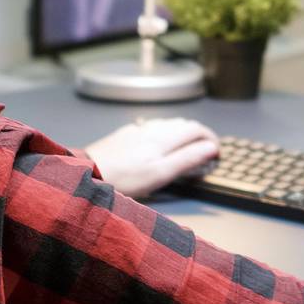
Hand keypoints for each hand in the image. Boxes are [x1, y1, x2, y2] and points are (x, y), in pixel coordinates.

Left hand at [85, 117, 219, 198]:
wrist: (87, 173)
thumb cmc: (125, 180)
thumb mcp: (160, 174)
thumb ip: (187, 159)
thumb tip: (211, 147)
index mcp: (164, 138)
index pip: (196, 129)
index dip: (210, 138)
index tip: (217, 152)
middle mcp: (152, 129)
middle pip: (183, 124)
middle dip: (199, 135)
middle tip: (205, 151)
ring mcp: (137, 130)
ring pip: (167, 124)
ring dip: (182, 133)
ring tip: (186, 148)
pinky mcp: (125, 134)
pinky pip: (151, 128)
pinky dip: (164, 133)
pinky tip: (158, 145)